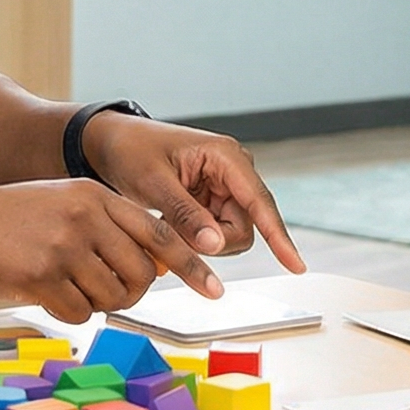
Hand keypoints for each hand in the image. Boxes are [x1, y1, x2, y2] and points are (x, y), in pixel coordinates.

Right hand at [0, 180, 206, 323]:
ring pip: (113, 296)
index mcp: (95, 194)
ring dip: (96, 303)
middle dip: (132, 293)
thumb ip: (106, 227)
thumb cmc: (4, 220)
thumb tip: (154, 267)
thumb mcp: (61, 204)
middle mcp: (85, 216)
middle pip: (143, 274)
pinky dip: (67, 312)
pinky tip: (44, 294)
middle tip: (106, 293)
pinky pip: (79, 313)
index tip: (216, 289)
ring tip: (67, 289)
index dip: (193, 265)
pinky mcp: (40, 276)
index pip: (162, 233)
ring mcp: (63, 246)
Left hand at [84, 114, 307, 295]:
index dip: (278, 236)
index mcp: (225, 156)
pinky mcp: (212, 200)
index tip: (295, 265)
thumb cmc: (132, 151)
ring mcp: (224, 186)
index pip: (260, 202)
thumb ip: (186, 215)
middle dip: (212, 240)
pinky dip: (195, 237)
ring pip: (228, 234)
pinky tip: (172, 223)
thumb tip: (215, 245)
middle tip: (173, 230)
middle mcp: (233, 171)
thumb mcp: (154, 183)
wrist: (113, 144)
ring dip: (201, 240)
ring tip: (168, 220)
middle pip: (243, 226)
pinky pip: (214, 232)